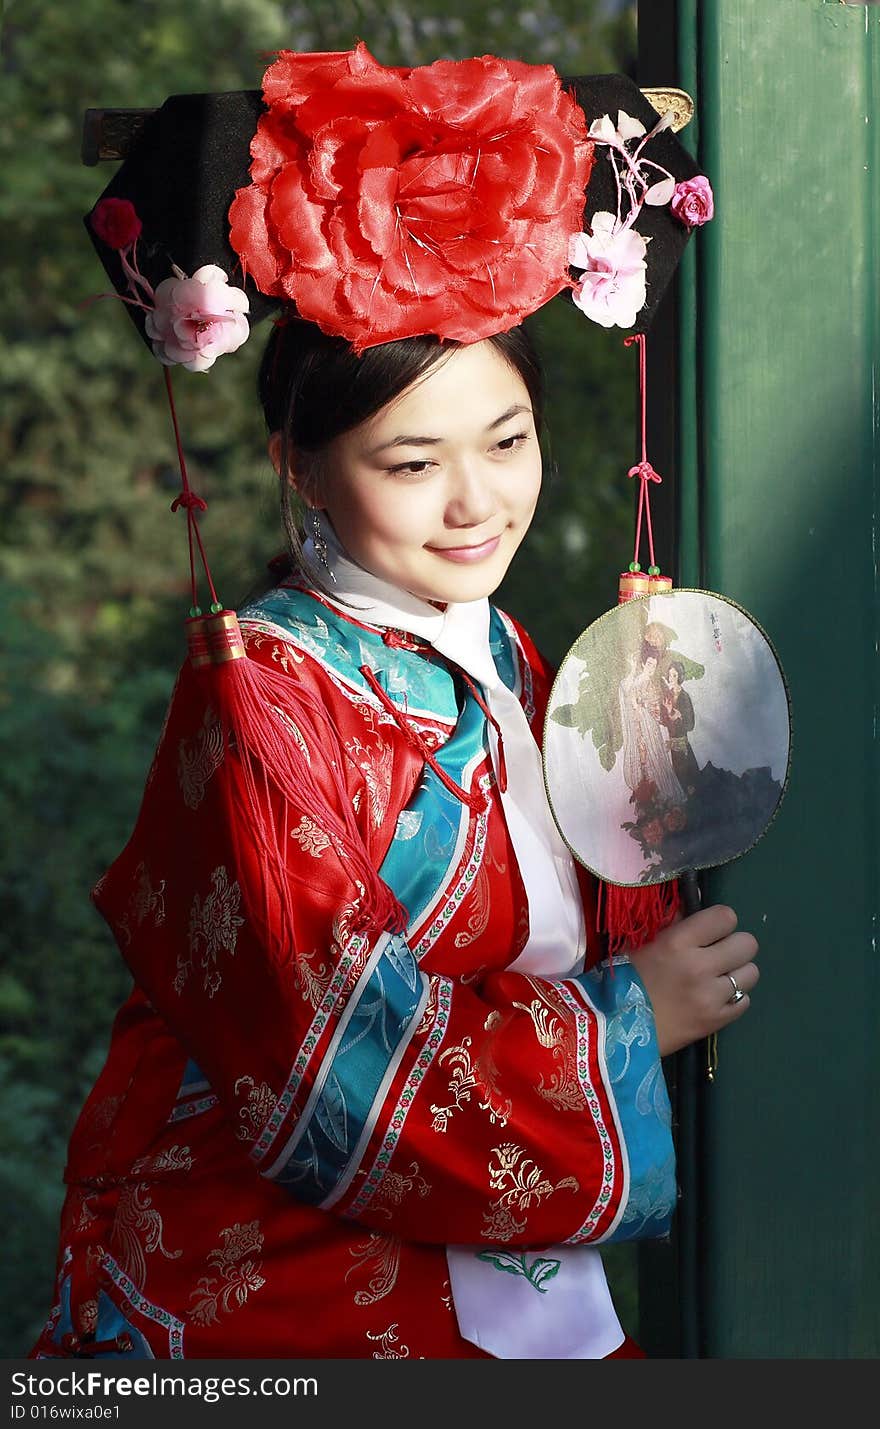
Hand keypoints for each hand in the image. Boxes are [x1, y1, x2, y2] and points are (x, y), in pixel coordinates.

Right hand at [629, 904, 758, 1056]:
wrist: (617, 1028)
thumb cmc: (625, 979)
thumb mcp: (642, 943)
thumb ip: (673, 920)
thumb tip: (699, 896)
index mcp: (678, 942)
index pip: (725, 917)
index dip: (719, 922)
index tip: (710, 931)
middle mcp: (700, 967)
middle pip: (747, 943)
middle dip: (734, 945)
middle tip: (718, 954)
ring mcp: (711, 997)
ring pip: (751, 973)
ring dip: (736, 972)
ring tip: (717, 978)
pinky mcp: (717, 1021)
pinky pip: (745, 1001)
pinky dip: (733, 998)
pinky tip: (714, 998)